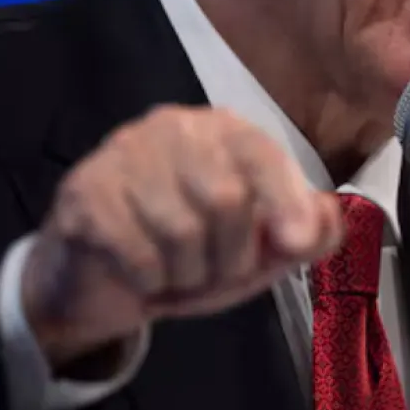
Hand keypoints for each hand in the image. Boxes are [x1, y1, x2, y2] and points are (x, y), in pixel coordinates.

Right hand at [21, 104, 341, 368]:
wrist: (102, 280)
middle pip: (225, 199)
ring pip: (180, 232)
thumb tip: (326, 221)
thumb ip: (301, 235)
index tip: (295, 243)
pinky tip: (142, 275)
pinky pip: (137, 253)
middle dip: (230, 257)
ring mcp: (122, 154)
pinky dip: (150, 282)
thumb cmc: (193, 254)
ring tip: (177, 272)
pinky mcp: (84, 192)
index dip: (284, 201)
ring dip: (188, 274)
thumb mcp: (257, 251)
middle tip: (215, 272)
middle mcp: (172, 127)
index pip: (261, 155)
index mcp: (223, 130)